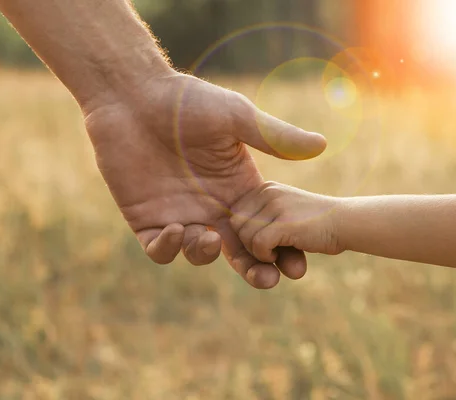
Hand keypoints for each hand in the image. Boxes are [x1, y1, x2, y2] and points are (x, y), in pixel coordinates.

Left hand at [83, 72, 326, 288]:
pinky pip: (160, 249)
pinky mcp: (146, 218)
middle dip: (255, 270)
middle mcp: (213, 206)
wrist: (133, 96)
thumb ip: (275, 137)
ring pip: (200, 254)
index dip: (284, 249)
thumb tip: (322, 144)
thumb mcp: (237, 117)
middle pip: (240, 251)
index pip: (268, 228)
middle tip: (267, 280)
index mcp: (239, 187)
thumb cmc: (187, 101)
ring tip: (211, 240)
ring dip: (207, 255)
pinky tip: (176, 229)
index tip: (297, 266)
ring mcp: (180, 214)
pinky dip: (169, 248)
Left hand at [230, 182, 344, 262]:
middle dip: (249, 244)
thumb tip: (235, 231)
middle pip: (236, 226)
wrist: (347, 222)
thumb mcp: (286, 211)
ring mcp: (275, 206)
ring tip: (278, 251)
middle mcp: (267, 192)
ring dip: (258, 252)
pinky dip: (265, 256)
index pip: (236, 216)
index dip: (247, 235)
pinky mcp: (283, 222)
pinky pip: (258, 245)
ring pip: (245, 236)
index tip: (267, 242)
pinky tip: (279, 255)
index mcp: (265, 189)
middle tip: (271, 249)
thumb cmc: (318, 223)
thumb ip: (262, 218)